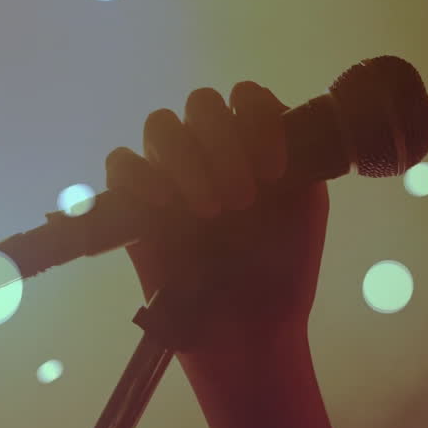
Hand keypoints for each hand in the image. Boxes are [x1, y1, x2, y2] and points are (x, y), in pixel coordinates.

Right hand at [104, 81, 329, 350]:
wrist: (249, 330)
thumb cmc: (281, 270)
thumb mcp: (306, 205)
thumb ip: (300, 153)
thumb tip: (278, 115)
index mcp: (252, 144)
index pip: (245, 97)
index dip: (258, 121)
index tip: (275, 171)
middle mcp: (210, 151)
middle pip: (201, 103)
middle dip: (224, 143)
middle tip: (243, 199)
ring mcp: (169, 173)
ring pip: (160, 126)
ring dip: (188, 159)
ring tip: (210, 210)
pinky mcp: (131, 205)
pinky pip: (121, 164)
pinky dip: (141, 175)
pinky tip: (166, 205)